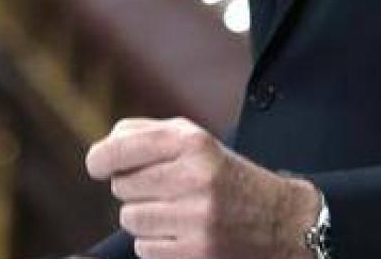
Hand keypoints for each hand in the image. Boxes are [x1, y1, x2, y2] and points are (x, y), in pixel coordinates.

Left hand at [85, 117, 320, 258]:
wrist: (282, 222)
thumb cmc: (226, 176)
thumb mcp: (196, 141)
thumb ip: (147, 134)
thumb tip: (104, 149)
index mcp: (193, 142)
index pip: (121, 148)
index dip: (101, 159)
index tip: (97, 166)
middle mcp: (194, 176)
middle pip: (121, 186)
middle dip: (134, 189)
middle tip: (163, 190)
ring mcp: (196, 218)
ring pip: (130, 219)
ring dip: (143, 218)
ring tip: (173, 212)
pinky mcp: (197, 252)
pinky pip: (144, 248)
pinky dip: (155, 244)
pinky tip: (182, 234)